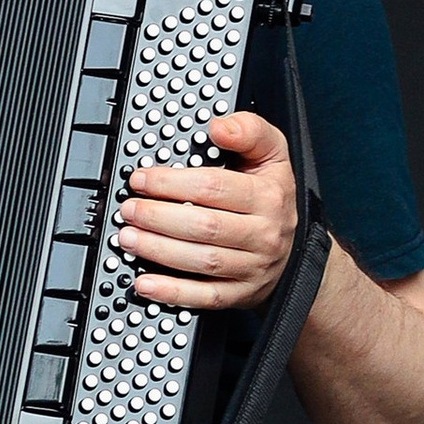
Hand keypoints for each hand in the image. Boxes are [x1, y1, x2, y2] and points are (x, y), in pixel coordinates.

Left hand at [119, 109, 296, 312]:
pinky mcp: (240, 294)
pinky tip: (145, 283)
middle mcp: (263, 233)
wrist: (295, 250)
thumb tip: (220, 126)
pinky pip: (204, 297)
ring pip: (202, 261)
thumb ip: (249, 131)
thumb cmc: (272, 197)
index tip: (141, 179)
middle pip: (204, 226)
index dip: (170, 183)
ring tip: (128, 237)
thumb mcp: (271, 154)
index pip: (213, 187)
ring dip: (158, 250)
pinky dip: (172, 292)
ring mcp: (252, 267)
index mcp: (268, 196)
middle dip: (158, 217)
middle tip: (129, 209)